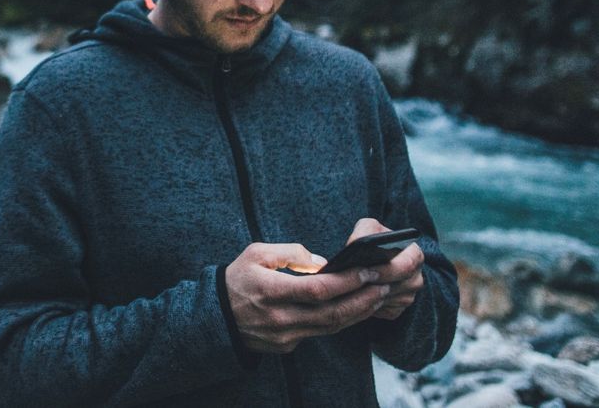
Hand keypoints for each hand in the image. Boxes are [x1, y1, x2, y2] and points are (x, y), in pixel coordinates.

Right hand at [224, 242, 390, 352]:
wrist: (215, 317)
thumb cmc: (237, 279)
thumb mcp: (255, 254)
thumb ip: (289, 252)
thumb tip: (322, 262)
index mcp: (270, 291)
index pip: (319, 289)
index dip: (347, 281)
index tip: (367, 270)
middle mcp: (279, 317)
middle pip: (331, 312)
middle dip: (362, 299)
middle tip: (383, 285)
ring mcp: (284, 336)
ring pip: (330, 327)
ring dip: (357, 312)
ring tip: (376, 296)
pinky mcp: (287, 346)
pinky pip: (319, 333)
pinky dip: (340, 321)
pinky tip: (354, 309)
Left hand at [346, 218, 424, 319]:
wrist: (372, 258)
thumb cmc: (371, 240)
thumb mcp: (368, 228)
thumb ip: (365, 231)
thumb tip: (355, 245)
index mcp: (414, 254)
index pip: (407, 264)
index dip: (387, 269)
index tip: (367, 269)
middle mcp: (416, 276)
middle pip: (400, 286)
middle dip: (376, 285)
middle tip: (355, 283)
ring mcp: (409, 295)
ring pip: (391, 301)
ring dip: (372, 296)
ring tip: (351, 289)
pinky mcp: (398, 309)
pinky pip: (386, 312)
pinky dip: (372, 307)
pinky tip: (357, 298)